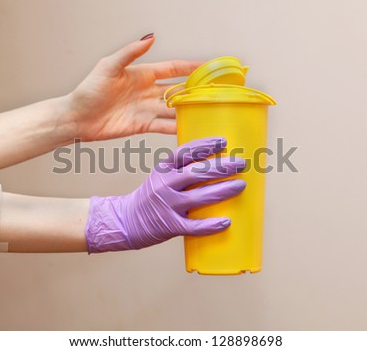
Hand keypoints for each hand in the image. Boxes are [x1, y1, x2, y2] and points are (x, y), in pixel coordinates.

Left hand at [67, 34, 201, 140]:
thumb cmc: (89, 90)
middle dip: (194, 90)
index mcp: (142, 74)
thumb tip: (151, 38)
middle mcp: (147, 91)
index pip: (172, 69)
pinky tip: (189, 128)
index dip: (189, 67)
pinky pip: (163, 126)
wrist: (78, 118)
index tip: (207, 66)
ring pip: (173, 109)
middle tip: (213, 92)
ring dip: (188, 110)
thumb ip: (130, 53)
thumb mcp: (109, 66)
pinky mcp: (142, 125)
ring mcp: (146, 109)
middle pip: (177, 89)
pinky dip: (176, 127)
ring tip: (206, 111)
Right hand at [85, 137, 246, 251]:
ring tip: (240, 185)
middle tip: (241, 163)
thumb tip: (215, 161)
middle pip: (196, 173)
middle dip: (222, 167)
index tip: (223, 141)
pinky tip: (226, 222)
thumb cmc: (149, 197)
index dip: (204, 146)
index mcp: (163, 169)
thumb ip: (181, 169)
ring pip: (199, 197)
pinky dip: (210, 225)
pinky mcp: (170, 225)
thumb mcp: (160, 176)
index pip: (184, 152)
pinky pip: (193, 226)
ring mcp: (167, 205)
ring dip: (222, 190)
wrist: (125, 220)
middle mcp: (165, 185)